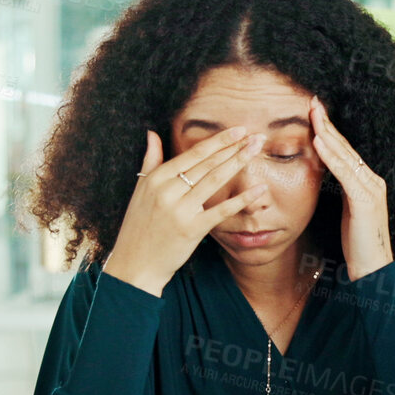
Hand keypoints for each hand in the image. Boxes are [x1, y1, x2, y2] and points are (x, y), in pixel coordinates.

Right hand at [102, 127, 270, 295]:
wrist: (134, 264)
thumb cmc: (138, 227)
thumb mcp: (140, 190)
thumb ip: (150, 160)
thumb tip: (152, 133)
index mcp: (156, 178)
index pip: (194, 154)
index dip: (218, 141)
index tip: (238, 130)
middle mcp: (167, 190)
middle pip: (207, 163)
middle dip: (234, 147)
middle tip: (256, 137)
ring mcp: (180, 210)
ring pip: (215, 180)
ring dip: (239, 162)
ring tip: (257, 150)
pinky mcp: (192, 229)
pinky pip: (221, 210)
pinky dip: (242, 199)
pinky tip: (259, 189)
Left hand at [309, 98, 392, 279]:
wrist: (373, 270)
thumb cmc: (358, 247)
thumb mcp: (347, 214)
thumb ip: (342, 195)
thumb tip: (327, 179)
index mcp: (367, 184)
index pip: (345, 152)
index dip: (330, 131)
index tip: (315, 113)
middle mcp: (373, 182)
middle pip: (346, 147)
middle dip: (328, 123)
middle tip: (313, 101)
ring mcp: (371, 190)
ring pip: (345, 155)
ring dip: (327, 132)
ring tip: (313, 114)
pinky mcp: (365, 201)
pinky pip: (344, 173)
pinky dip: (331, 156)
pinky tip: (319, 141)